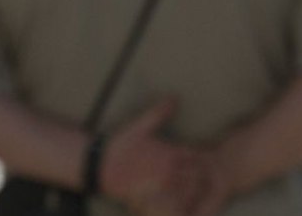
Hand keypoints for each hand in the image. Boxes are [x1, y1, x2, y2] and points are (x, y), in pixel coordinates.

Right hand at [103, 99, 206, 214]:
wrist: (101, 168)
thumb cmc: (121, 146)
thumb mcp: (140, 126)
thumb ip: (159, 112)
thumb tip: (175, 97)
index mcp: (169, 153)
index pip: (197, 156)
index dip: (199, 155)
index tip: (199, 154)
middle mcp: (169, 172)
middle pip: (196, 175)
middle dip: (199, 172)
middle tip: (200, 170)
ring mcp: (162, 187)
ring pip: (188, 191)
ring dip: (192, 187)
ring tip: (192, 184)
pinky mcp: (154, 200)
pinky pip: (174, 204)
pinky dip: (180, 201)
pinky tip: (179, 198)